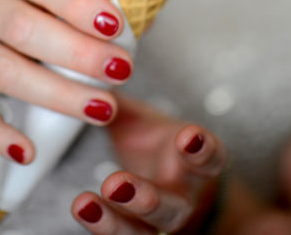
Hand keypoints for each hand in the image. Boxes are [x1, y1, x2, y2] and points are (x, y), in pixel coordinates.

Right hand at [0, 0, 132, 163]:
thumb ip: (83, 0)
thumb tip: (137, 29)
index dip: (80, 3)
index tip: (117, 27)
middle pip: (23, 27)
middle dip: (78, 53)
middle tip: (121, 70)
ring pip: (4, 70)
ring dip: (57, 93)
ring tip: (102, 107)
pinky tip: (28, 150)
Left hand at [72, 95, 226, 233]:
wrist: (167, 182)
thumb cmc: (154, 144)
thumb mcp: (142, 122)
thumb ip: (118, 103)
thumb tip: (92, 71)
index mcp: (192, 162)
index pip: (209, 158)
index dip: (201, 149)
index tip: (188, 136)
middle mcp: (182, 195)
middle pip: (172, 206)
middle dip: (146, 198)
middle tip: (115, 182)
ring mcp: (160, 220)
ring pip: (144, 232)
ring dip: (114, 223)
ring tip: (83, 204)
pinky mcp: (139, 232)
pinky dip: (101, 227)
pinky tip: (81, 209)